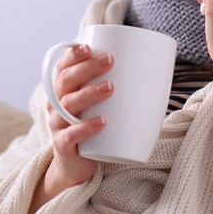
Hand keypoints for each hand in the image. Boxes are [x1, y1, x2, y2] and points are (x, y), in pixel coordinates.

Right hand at [47, 44, 113, 184]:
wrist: (76, 166)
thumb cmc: (93, 129)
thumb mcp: (99, 107)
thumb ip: (115, 89)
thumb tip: (157, 71)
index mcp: (63, 92)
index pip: (61, 68)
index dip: (72, 56)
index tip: (88, 47)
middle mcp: (56, 105)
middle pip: (65, 81)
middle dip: (87, 68)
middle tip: (110, 60)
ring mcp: (57, 125)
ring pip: (67, 105)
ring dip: (89, 93)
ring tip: (111, 87)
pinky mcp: (62, 146)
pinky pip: (70, 135)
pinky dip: (86, 128)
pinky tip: (102, 122)